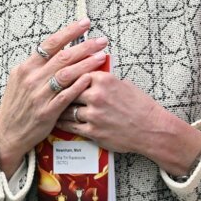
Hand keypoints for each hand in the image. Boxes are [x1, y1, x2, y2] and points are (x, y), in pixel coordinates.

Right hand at [0, 18, 107, 175]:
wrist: (7, 132)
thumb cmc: (17, 105)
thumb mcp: (20, 81)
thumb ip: (36, 67)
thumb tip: (56, 53)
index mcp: (25, 68)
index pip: (49, 44)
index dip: (69, 32)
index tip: (85, 23)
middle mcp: (31, 78)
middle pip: (62, 56)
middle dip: (84, 46)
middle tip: (101, 39)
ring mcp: (39, 94)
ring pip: (66, 74)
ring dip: (86, 63)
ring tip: (102, 56)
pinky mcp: (47, 111)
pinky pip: (66, 95)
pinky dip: (79, 85)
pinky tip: (91, 78)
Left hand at [56, 72, 200, 175]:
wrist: (153, 129)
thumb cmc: (140, 105)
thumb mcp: (122, 83)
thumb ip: (101, 77)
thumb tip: (86, 69)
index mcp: (103, 79)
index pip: (75, 72)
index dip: (65, 75)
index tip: (55, 74)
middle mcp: (96, 96)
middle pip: (67, 90)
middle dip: (58, 91)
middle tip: (47, 90)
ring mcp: (94, 114)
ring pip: (66, 108)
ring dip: (57, 107)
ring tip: (49, 106)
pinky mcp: (93, 131)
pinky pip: (70, 125)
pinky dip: (61, 123)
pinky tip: (56, 120)